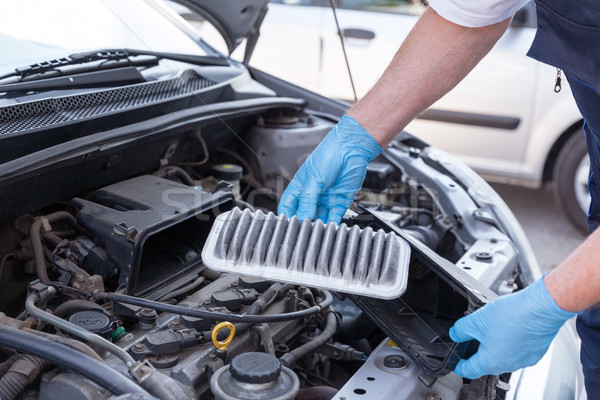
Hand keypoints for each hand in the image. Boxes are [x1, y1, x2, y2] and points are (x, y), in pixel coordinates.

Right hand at [277, 116, 381, 222]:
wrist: (351, 149)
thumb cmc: (329, 155)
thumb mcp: (314, 180)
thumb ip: (308, 201)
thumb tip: (302, 218)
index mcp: (299, 187)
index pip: (288, 206)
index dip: (287, 217)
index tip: (288, 227)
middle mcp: (311, 194)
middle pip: (304, 214)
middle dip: (304, 223)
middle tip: (304, 232)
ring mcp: (325, 198)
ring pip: (319, 218)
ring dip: (318, 226)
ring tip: (317, 232)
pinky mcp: (339, 201)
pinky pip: (334, 217)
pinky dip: (332, 224)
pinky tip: (330, 228)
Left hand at [449, 277, 576, 378]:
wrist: (541, 308)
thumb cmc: (513, 316)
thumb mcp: (477, 320)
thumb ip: (461, 329)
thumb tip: (456, 334)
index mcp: (491, 362)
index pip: (470, 370)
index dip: (460, 365)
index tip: (457, 363)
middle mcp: (508, 365)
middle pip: (487, 363)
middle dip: (478, 352)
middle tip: (472, 339)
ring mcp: (524, 360)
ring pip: (503, 356)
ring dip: (495, 346)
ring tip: (492, 328)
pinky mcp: (535, 352)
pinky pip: (518, 351)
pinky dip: (511, 343)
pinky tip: (509, 328)